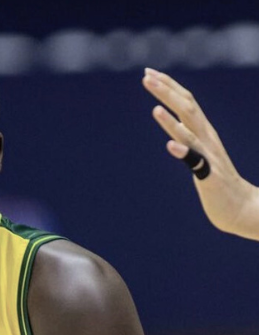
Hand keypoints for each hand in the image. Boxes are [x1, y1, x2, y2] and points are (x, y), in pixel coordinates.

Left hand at [143, 68, 258, 239]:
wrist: (241, 209)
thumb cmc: (217, 182)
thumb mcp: (199, 154)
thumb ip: (188, 139)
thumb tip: (174, 125)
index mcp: (204, 133)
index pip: (186, 102)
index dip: (169, 87)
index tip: (150, 73)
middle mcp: (207, 140)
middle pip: (187, 109)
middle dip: (167, 92)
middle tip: (146, 77)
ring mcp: (209, 157)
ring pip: (190, 134)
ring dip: (171, 121)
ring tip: (155, 107)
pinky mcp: (210, 177)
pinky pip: (196, 163)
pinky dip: (183, 152)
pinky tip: (169, 145)